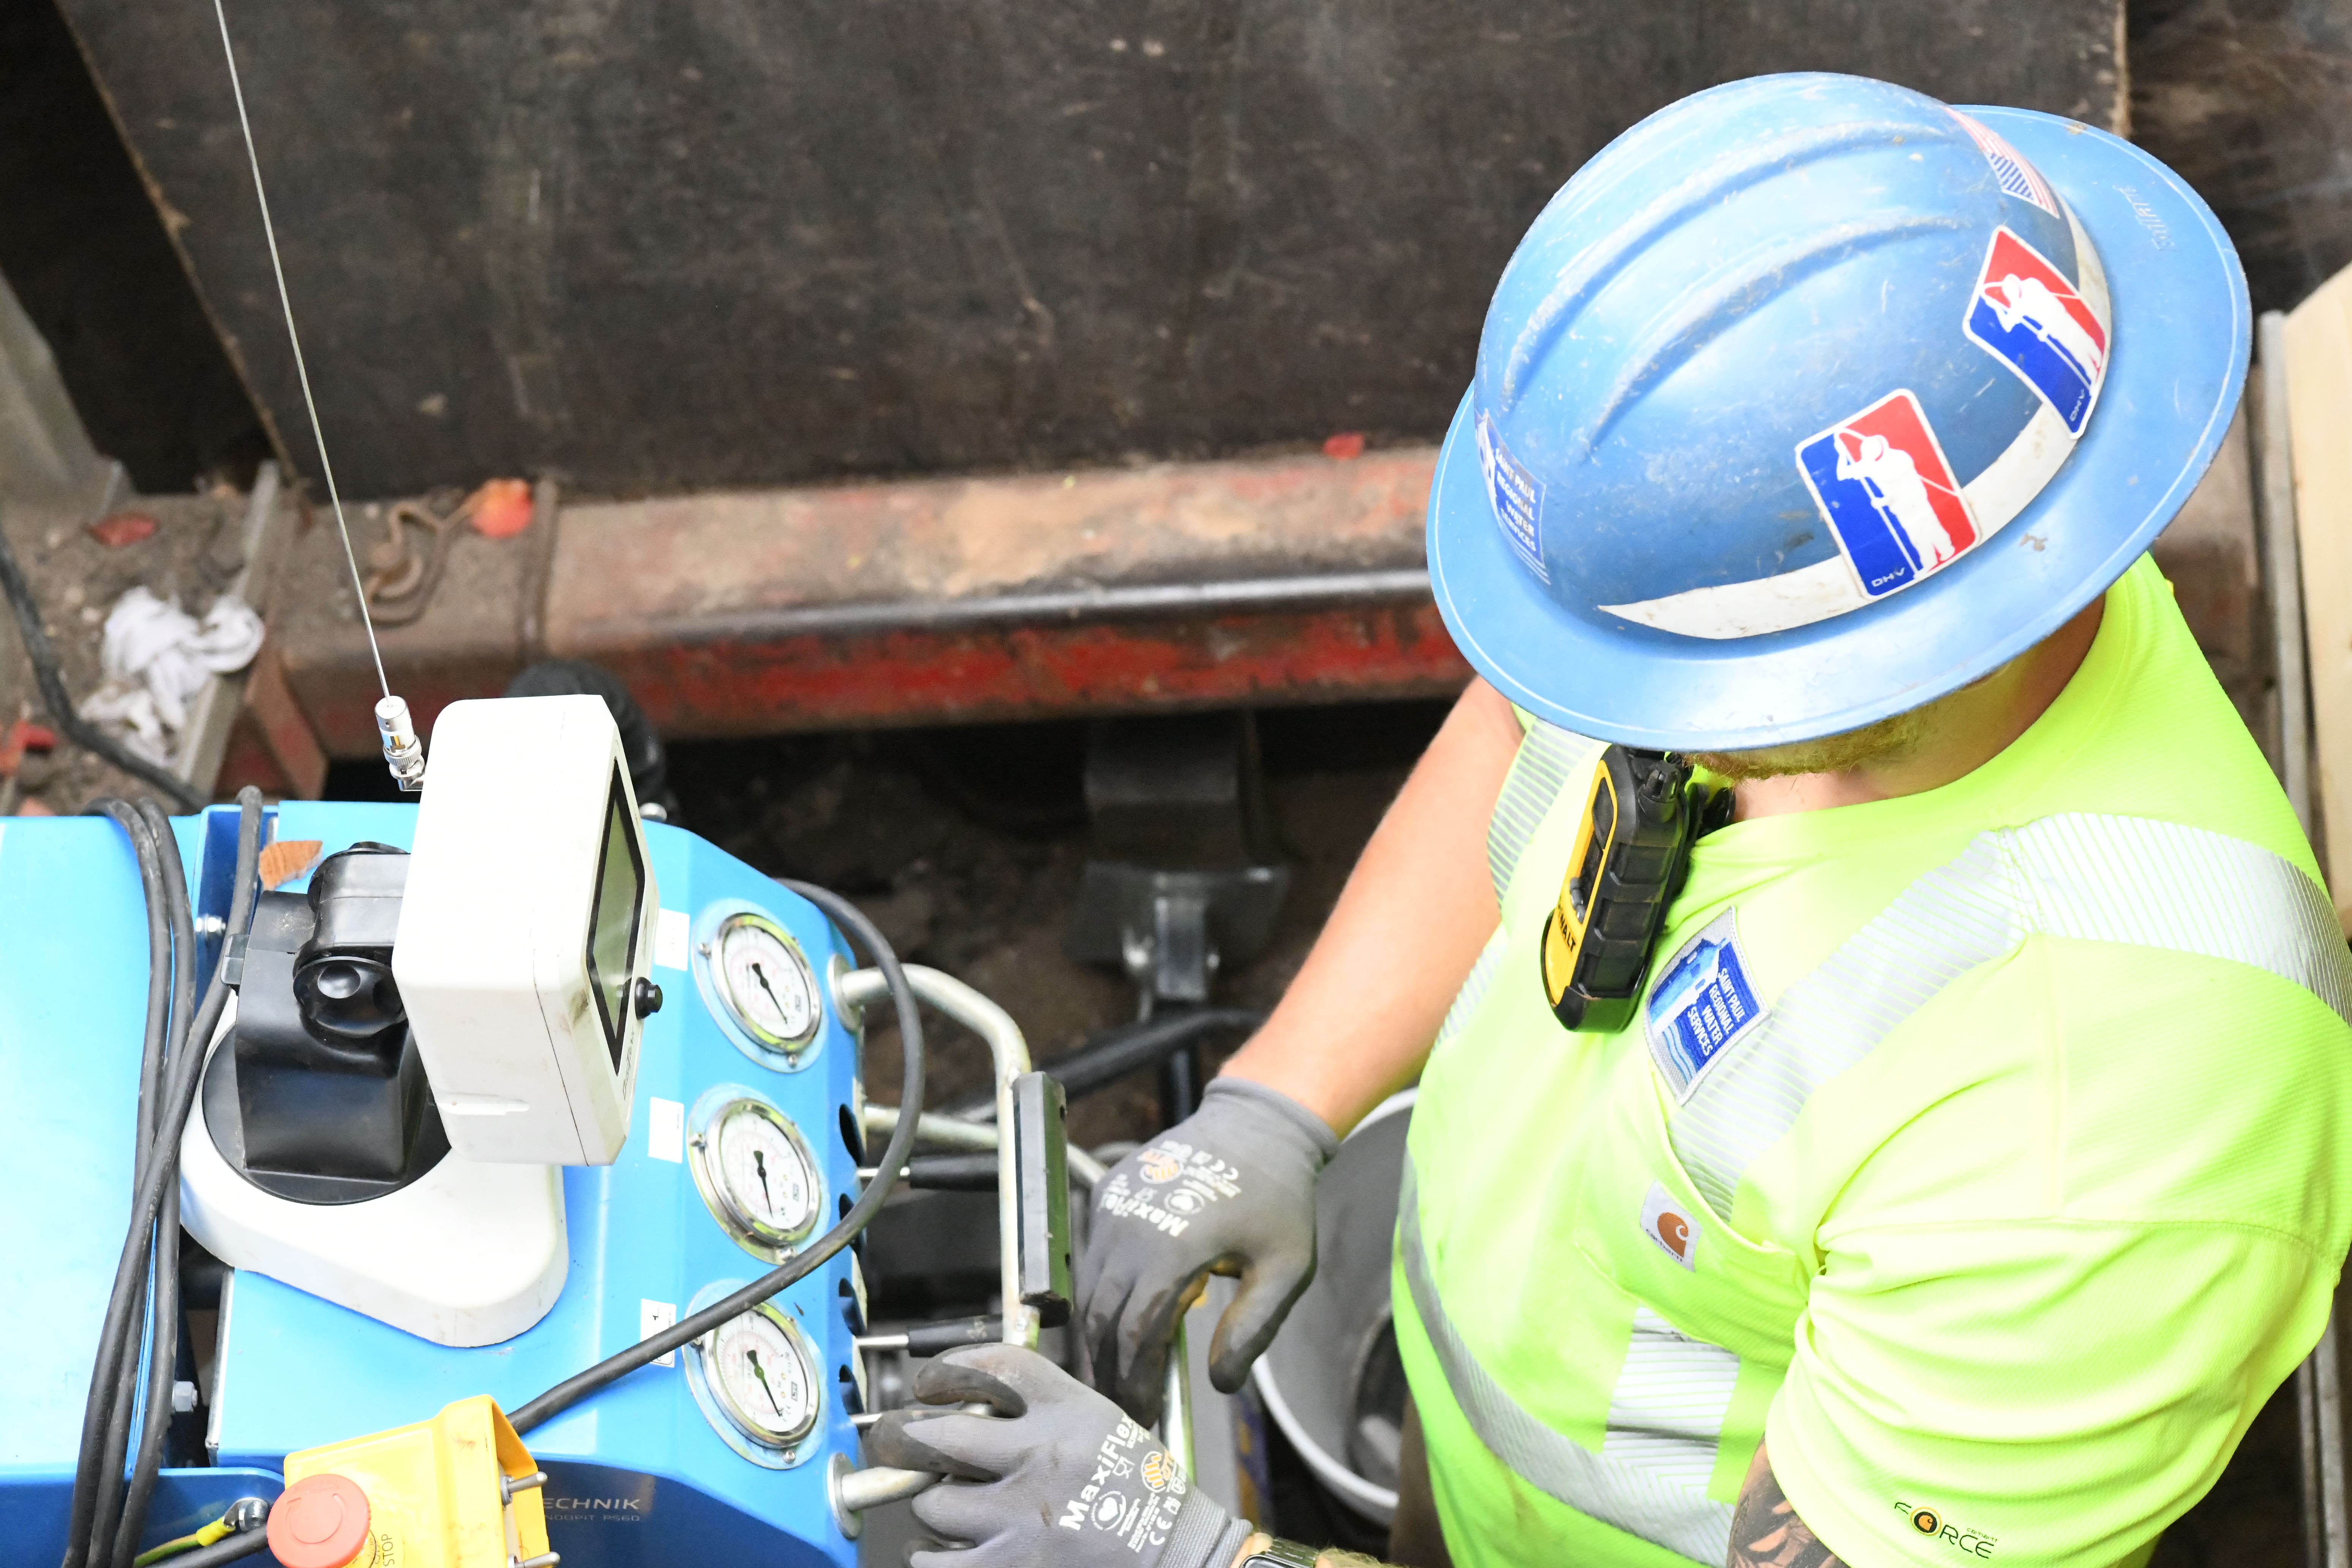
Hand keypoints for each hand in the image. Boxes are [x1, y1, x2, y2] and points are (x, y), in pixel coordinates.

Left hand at [863, 1343, 1252, 1567]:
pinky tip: (940, 1550)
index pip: (993, 1367)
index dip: (947, 1370)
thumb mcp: (1103, 1425)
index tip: (928, 1383)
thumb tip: (968, 1406)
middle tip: (900, 1442)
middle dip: (907, 1439)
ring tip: (942, 1508)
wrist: (1180, 1556)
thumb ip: (1044, 1409)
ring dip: (931, 1505)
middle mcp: (1042, 1457)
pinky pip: (934, 1562)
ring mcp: (1024, 1518)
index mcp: (1070, 1412)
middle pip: (939, 1435)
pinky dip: (927, 1556)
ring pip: (933, 1503)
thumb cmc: (1141, 1492)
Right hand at [1078, 1077, 1337, 1422]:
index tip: (1145, 1417)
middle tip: (1125, 1406)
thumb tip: (1220, 1384)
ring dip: (1098, 1338)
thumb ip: (1252, 1328)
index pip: (1137, 1334)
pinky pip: (1091, 1258)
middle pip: (1101, 1318)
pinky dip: (1098, 1296)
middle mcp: (1130, 1228)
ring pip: (1088, 1291)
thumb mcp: (1286, 1269)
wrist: (1255, 1127)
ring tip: (1118, 1374)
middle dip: (1110, 1370)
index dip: (1136, 1382)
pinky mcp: (1106, 1196)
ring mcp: (1112, 1208)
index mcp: (1173, 1248)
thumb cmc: (1278, 1200)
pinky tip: (1117, 1323)